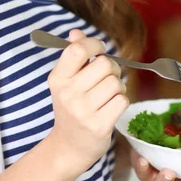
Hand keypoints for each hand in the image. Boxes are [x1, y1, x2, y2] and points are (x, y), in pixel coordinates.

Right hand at [48, 29, 128, 172]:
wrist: (68, 147)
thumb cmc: (72, 106)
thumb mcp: (66, 80)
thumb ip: (74, 55)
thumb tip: (76, 32)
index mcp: (58, 78)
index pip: (78, 49)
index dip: (95, 44)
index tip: (99, 51)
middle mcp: (68, 94)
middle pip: (105, 64)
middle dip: (112, 68)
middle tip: (107, 77)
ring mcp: (83, 111)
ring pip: (116, 82)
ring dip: (118, 86)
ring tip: (108, 95)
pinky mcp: (99, 126)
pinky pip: (122, 100)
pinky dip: (121, 101)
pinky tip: (111, 107)